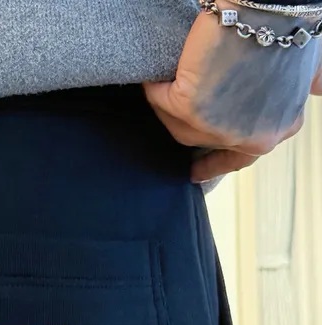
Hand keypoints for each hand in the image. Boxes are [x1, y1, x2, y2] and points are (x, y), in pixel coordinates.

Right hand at [144, 1, 321, 182]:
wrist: (267, 7)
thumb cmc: (287, 28)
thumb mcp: (308, 67)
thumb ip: (310, 84)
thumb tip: (317, 89)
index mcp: (275, 131)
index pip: (237, 159)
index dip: (213, 164)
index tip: (194, 173)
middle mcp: (246, 138)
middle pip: (199, 140)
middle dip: (184, 123)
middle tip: (171, 108)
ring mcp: (216, 127)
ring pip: (176, 124)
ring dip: (166, 104)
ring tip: (162, 85)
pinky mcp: (189, 107)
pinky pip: (161, 100)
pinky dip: (155, 89)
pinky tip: (153, 79)